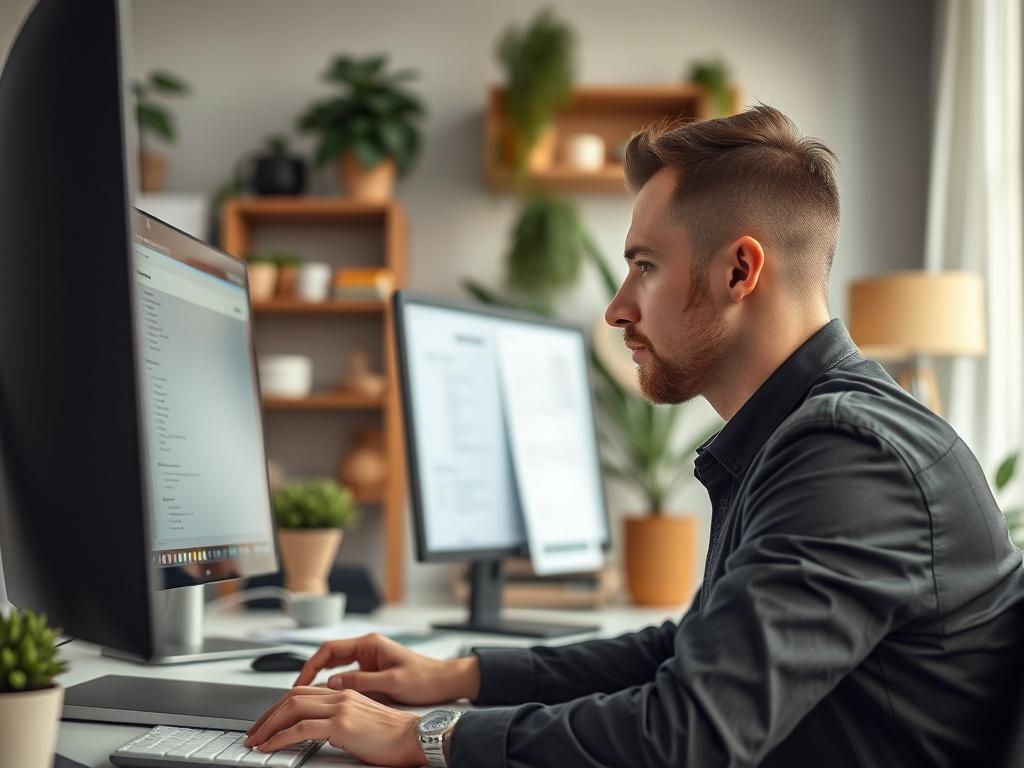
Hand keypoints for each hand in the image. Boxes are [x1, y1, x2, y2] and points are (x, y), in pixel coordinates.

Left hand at [245, 685, 424, 766]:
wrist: (414, 737)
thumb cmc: (394, 735)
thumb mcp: (361, 721)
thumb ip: (340, 719)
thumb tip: (318, 730)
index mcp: (345, 693)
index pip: (303, 693)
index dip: (279, 707)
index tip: (267, 722)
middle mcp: (340, 695)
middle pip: (292, 697)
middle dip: (267, 715)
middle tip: (253, 732)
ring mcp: (340, 708)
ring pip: (292, 709)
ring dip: (268, 726)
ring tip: (256, 740)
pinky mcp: (342, 724)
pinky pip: (301, 729)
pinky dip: (280, 737)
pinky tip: (270, 746)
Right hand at [293, 632, 479, 705]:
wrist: (444, 682)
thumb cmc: (424, 678)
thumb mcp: (391, 682)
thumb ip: (361, 681)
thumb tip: (332, 683)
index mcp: (370, 645)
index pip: (330, 649)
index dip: (311, 665)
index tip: (300, 681)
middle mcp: (367, 648)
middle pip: (329, 656)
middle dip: (311, 672)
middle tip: (296, 691)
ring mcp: (369, 659)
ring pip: (336, 665)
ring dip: (321, 678)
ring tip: (306, 695)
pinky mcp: (372, 671)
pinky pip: (346, 674)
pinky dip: (334, 683)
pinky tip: (328, 697)